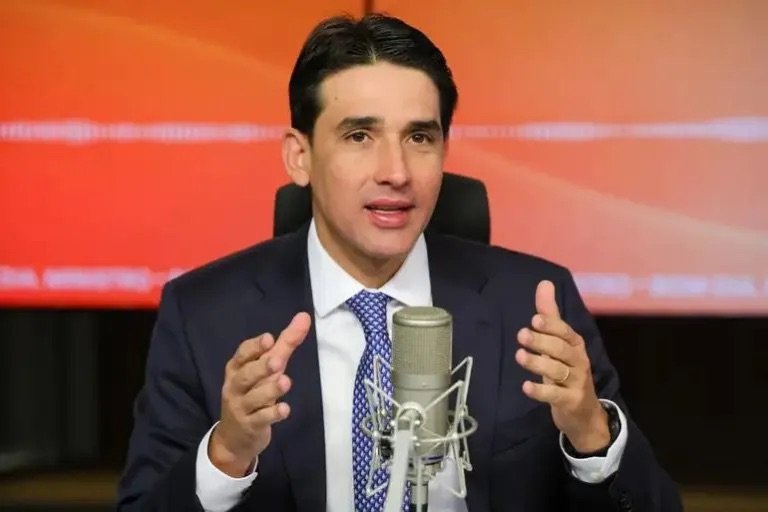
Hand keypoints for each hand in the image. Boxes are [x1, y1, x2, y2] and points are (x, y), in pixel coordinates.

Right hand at [209, 312, 311, 476]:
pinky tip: (285, 409)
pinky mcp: (250, 426)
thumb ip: (285, 344)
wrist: (234, 438)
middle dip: (261, 367)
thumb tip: (304, 317)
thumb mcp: (268, 368)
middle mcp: (235, 386)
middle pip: (246, 375)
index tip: (269, 339)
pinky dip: (272, 414)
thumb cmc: (253, 394)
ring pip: (254, 398)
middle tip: (277, 361)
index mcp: (237, 369)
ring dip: (270, 390)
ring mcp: (241, 407)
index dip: (254, 347)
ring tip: (285, 382)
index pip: (242, 355)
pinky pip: (260, 419)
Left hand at [515, 280, 609, 452]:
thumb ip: (550, 315)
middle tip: (522, 335)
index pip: (565, 332)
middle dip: (542, 341)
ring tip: (519, 355)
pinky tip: (526, 386)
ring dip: (538, 363)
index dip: (551, 325)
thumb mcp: (558, 343)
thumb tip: (544, 283)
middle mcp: (578, 361)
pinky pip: (555, 395)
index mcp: (575, 344)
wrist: (584, 413)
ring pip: (557, 371)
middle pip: (562, 349)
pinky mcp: (570, 402)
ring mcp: (576, 382)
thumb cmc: (567, 372)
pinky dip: (541, 391)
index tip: (535, 319)